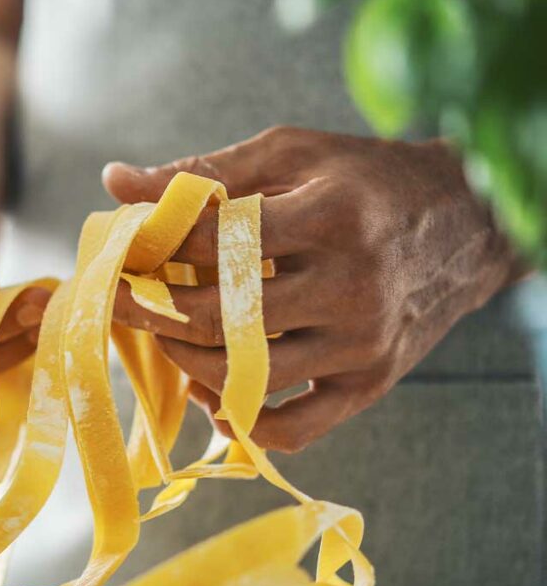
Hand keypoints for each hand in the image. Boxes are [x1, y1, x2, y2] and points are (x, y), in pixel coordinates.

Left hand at [105, 127, 518, 452]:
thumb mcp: (292, 156)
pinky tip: (213, 393)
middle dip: (149, 311)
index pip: (213, 244)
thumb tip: (115, 180)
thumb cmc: (367, 182)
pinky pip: (292, 428)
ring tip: (166, 334)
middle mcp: (351, 287)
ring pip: (244, 379)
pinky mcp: (369, 383)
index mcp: (331, 218)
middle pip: (220, 319)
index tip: (118, 253)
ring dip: (185, 362)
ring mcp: (361, 344)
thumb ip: (203, 172)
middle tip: (119, 300)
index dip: (151, 249)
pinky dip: (241, 421)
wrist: (470, 224)